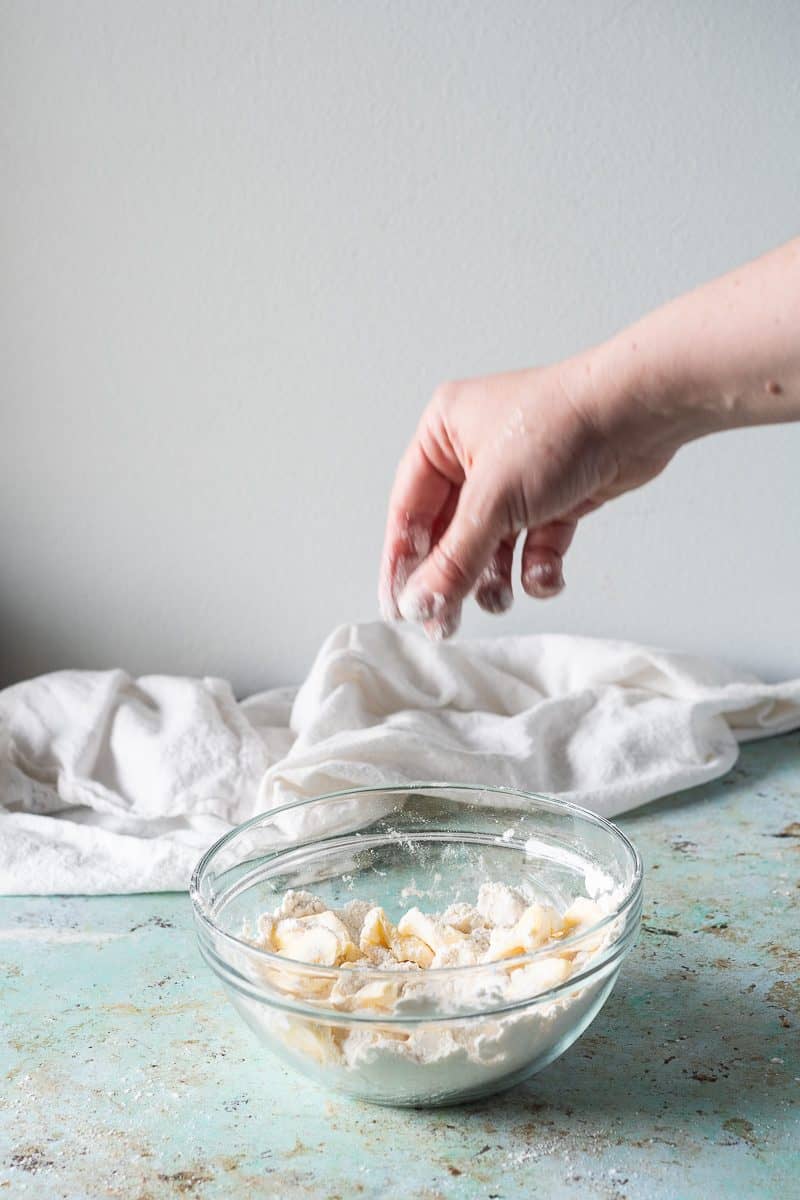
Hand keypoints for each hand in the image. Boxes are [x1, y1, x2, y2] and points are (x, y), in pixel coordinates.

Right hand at [379, 355, 688, 638]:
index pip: (408, 511)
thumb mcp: (493, 502)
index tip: (399, 609)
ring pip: (492, 544)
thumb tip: (419, 604)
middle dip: (454, 578)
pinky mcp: (555, 495)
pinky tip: (546, 575)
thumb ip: (453, 561)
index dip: (401, 563)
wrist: (640, 412)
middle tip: (446, 622)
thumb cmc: (561, 428)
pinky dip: (538, 565)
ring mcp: (517, 476)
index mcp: (443, 435)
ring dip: (497, 577)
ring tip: (502, 599)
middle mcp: (475, 453)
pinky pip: (533, 543)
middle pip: (450, 534)